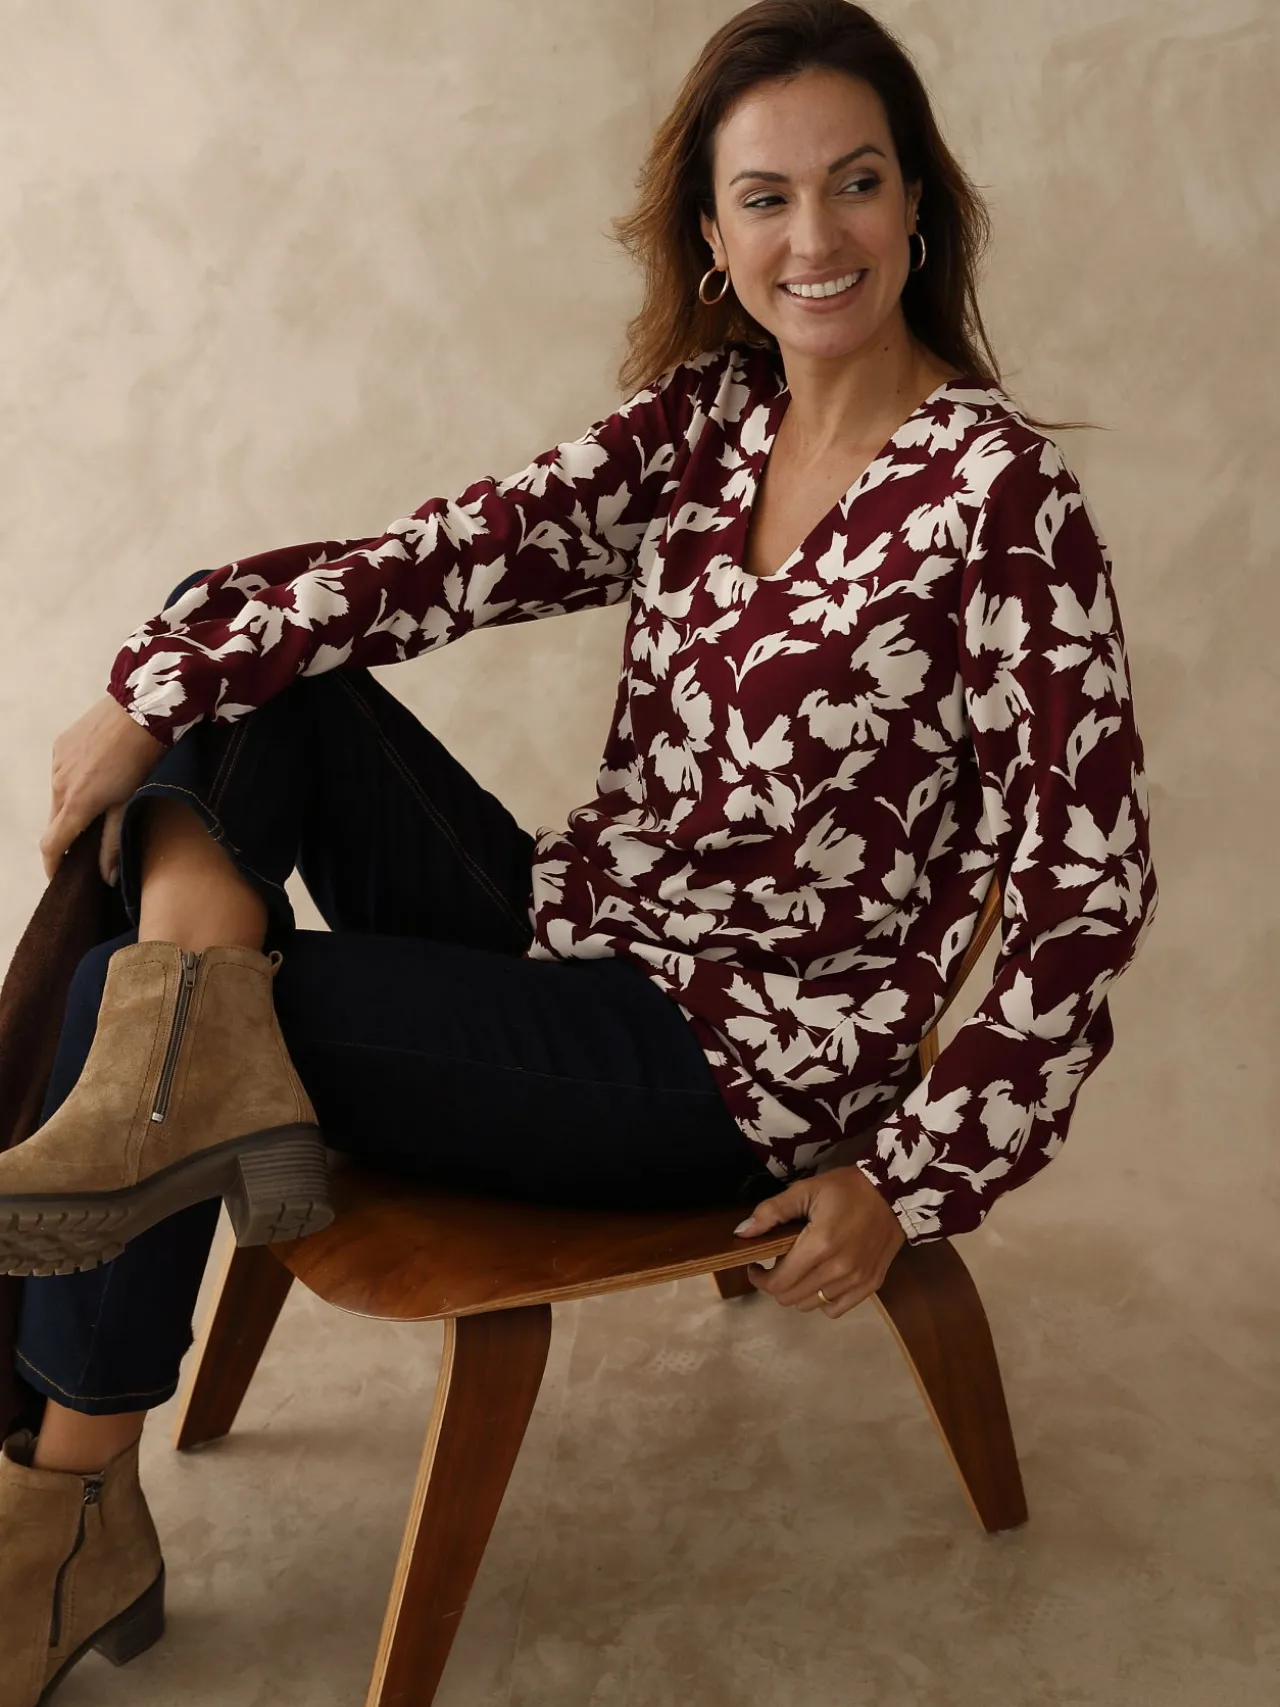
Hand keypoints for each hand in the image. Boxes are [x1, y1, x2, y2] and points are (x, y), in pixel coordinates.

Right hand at [41, 695, 164, 883]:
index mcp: (75, 804)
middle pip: (56, 821)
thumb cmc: (142, 759)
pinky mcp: (61, 744)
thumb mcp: (129, 804)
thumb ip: (113, 841)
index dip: (52, 865)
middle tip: (89, 841)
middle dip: (68, 834)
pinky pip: (63, 772)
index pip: (51, 845)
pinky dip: (75, 780)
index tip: (58, 877)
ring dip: (73, 805)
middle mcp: (58, 784)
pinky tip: (99, 774)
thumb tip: (106, 877)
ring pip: (59, 795)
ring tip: (101, 802)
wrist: (141, 709)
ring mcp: (57, 762)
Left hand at [734, 1164, 905, 1319]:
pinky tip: (821, 1281)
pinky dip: (823, 1301)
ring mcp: (856, 1281)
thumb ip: (771, 1212)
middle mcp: (837, 1270)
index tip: (756, 1265)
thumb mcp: (806, 1190)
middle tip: (775, 1266)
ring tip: (799, 1271)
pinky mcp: (871, 1285)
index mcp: (818, 1245)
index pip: (778, 1282)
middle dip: (775, 1285)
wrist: (894, 1192)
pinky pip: (836, 1309)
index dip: (759, 1278)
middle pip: (791, 1298)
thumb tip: (742, 1233)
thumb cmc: (846, 1188)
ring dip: (798, 1292)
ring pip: (811, 1306)